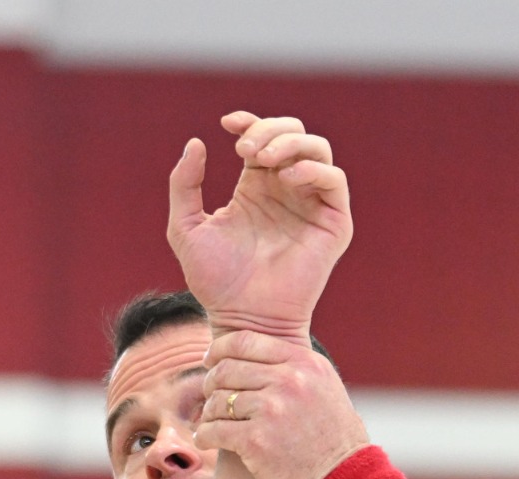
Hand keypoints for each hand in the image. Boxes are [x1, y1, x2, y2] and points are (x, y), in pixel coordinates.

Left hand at [168, 111, 351, 344]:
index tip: (227, 123)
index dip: (250, 122)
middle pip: (294, 134)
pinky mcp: (333, 221)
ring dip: (291, 143)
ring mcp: (311, 203)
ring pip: (317, 149)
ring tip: (261, 159)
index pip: (262, 138)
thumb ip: (184, 187)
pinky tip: (285, 178)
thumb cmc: (214, 280)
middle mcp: (287, 189)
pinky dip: (312, 169)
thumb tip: (194, 143)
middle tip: (244, 149)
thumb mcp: (186, 228)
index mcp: (257, 187)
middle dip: (270, 130)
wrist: (240, 316)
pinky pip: (333, 180)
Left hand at [197, 330, 368, 478]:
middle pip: (226, 370)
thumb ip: (292, 369)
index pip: (245, 341)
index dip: (219, 349)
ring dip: (209, 413)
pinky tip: (205, 440)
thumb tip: (246, 356)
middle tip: (209, 398)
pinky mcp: (256, 440)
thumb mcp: (322, 388)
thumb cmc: (332, 437)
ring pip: (217, 401)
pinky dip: (204, 436)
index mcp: (305, 363)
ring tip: (211, 423)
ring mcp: (272, 410)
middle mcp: (289, 381)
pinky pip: (212, 430)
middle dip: (210, 384)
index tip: (209, 360)